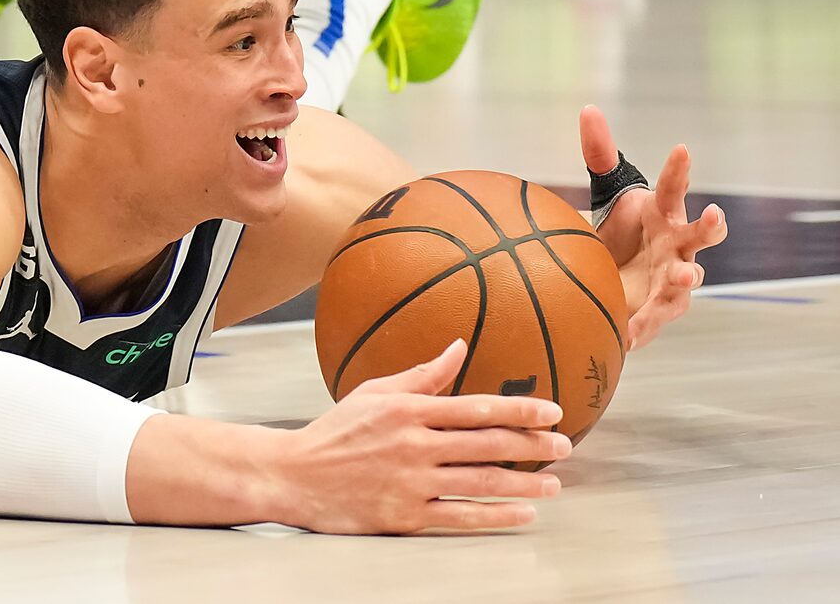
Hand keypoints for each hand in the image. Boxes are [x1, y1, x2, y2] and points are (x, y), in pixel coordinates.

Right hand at [278, 339, 566, 533]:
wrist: (297, 474)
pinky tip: (523, 514)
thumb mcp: (374, 392)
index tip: (553, 411)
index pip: (475, 407)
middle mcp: (414, 445)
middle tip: (565, 446)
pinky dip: (497, 516)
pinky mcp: (408, 516)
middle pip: (486, 445)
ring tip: (554, 483)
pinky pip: (462, 516)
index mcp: (407, 409)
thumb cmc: (337, 430)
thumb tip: (459, 346)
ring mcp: (412, 483)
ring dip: (524, 484)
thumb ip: (422, 374)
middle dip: (532, 446)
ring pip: (481, 483)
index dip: (519, 410)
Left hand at [579, 105, 725, 350]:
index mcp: (664, 212)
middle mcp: (677, 245)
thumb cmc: (623, 224)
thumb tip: (589, 110)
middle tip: (713, 215)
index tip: (680, 148)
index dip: (678, 169)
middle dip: (708, 226)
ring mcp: (673, 279)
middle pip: (700, 236)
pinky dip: (642, 326)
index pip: (672, 187)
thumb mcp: (608, 190)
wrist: (619, 270)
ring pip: (686, 281)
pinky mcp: (659, 307)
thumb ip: (599, 152)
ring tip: (682, 277)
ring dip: (685, 279)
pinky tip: (628, 336)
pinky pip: (655, 318)